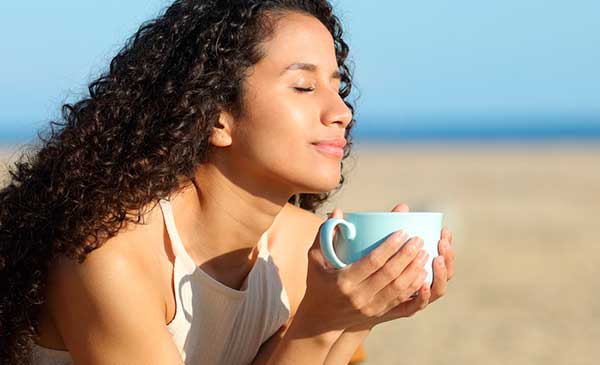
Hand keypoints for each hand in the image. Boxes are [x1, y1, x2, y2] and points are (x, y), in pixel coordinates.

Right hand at [295, 205, 429, 335]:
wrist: (321, 319)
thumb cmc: (318, 282)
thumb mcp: (315, 259)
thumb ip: (324, 234)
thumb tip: (337, 211)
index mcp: (344, 281)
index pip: (373, 262)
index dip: (390, 247)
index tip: (402, 232)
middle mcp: (359, 296)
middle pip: (390, 274)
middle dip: (407, 255)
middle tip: (419, 239)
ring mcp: (371, 307)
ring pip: (399, 288)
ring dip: (415, 270)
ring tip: (425, 253)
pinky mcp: (379, 314)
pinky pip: (401, 300)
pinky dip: (414, 286)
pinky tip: (423, 273)